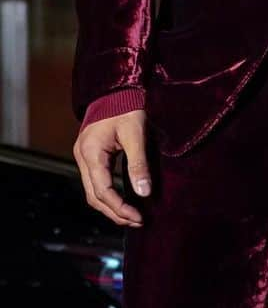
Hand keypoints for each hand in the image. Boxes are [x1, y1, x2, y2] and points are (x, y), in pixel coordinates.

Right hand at [73, 110, 151, 227]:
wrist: (118, 86)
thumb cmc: (127, 106)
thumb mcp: (136, 134)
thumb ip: (138, 164)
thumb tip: (144, 193)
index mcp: (90, 153)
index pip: (102, 191)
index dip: (119, 208)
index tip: (139, 218)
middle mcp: (82, 157)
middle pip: (94, 195)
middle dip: (115, 211)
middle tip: (138, 221)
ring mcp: (85, 156)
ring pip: (94, 190)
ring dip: (111, 205)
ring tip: (133, 215)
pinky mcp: (92, 153)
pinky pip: (97, 180)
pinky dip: (110, 193)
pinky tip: (125, 198)